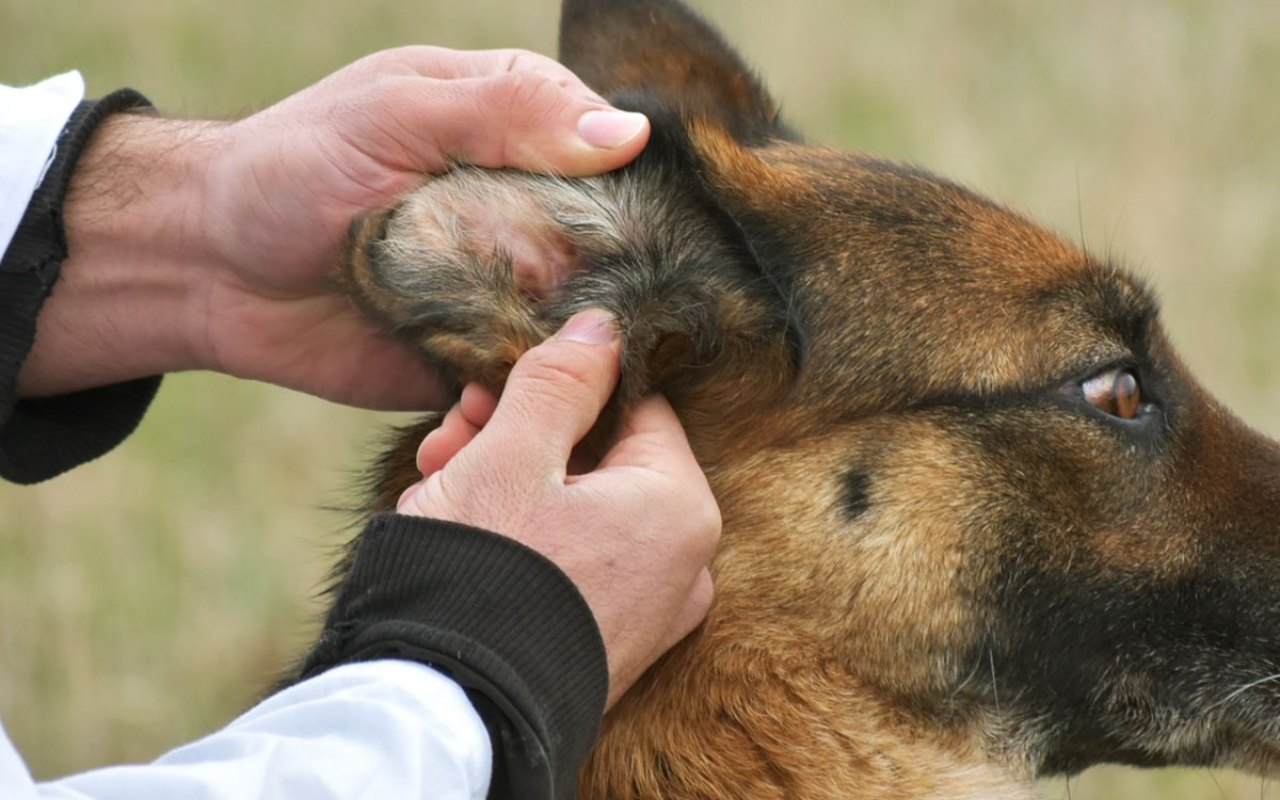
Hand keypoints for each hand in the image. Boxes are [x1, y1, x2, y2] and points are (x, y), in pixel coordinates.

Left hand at [21, 47, 649, 408]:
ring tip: (507, 360)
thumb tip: (628, 136)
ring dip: (562, 351)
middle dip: (595, 283)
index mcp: (516, 128)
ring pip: (579, 323)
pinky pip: (528, 382)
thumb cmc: (291, 168)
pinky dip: (518, 399)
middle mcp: (525, 209)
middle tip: (540, 297)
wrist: (210, 268)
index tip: (613, 230)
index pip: (611, 154)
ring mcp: (506, 286)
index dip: (625, 191)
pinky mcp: (479, 356)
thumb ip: (505, 113)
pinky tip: (482, 406)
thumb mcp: (394, 112)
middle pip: (609, 248)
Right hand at [397, 309, 719, 707]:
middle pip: (598, 458)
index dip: (558, 385)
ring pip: (578, 509)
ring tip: (438, 477)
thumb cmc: (488, 569)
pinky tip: (461, 522)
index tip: (490, 386)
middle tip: (451, 430)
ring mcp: (649, 609)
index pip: (632, 406)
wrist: (452, 707)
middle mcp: (683, 560)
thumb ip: (561, 379)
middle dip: (518, 434)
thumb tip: (606, 322)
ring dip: (508, 479)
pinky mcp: (610, 641)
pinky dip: (523, 536)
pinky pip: (574, 562)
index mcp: (679, 504)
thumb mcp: (513, 451)